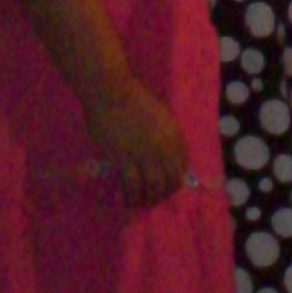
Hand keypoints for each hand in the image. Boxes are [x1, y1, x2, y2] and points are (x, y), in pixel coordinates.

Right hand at [84, 74, 192, 206]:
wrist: (109, 89)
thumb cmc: (132, 96)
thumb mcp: (159, 114)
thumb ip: (166, 135)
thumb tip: (164, 157)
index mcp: (174, 135)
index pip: (182, 167)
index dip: (175, 181)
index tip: (167, 185)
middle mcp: (163, 148)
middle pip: (170, 181)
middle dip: (164, 194)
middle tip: (154, 198)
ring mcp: (143, 154)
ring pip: (153, 187)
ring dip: (148, 199)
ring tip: (141, 202)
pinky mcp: (123, 159)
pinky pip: (131, 186)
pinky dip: (131, 196)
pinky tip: (127, 199)